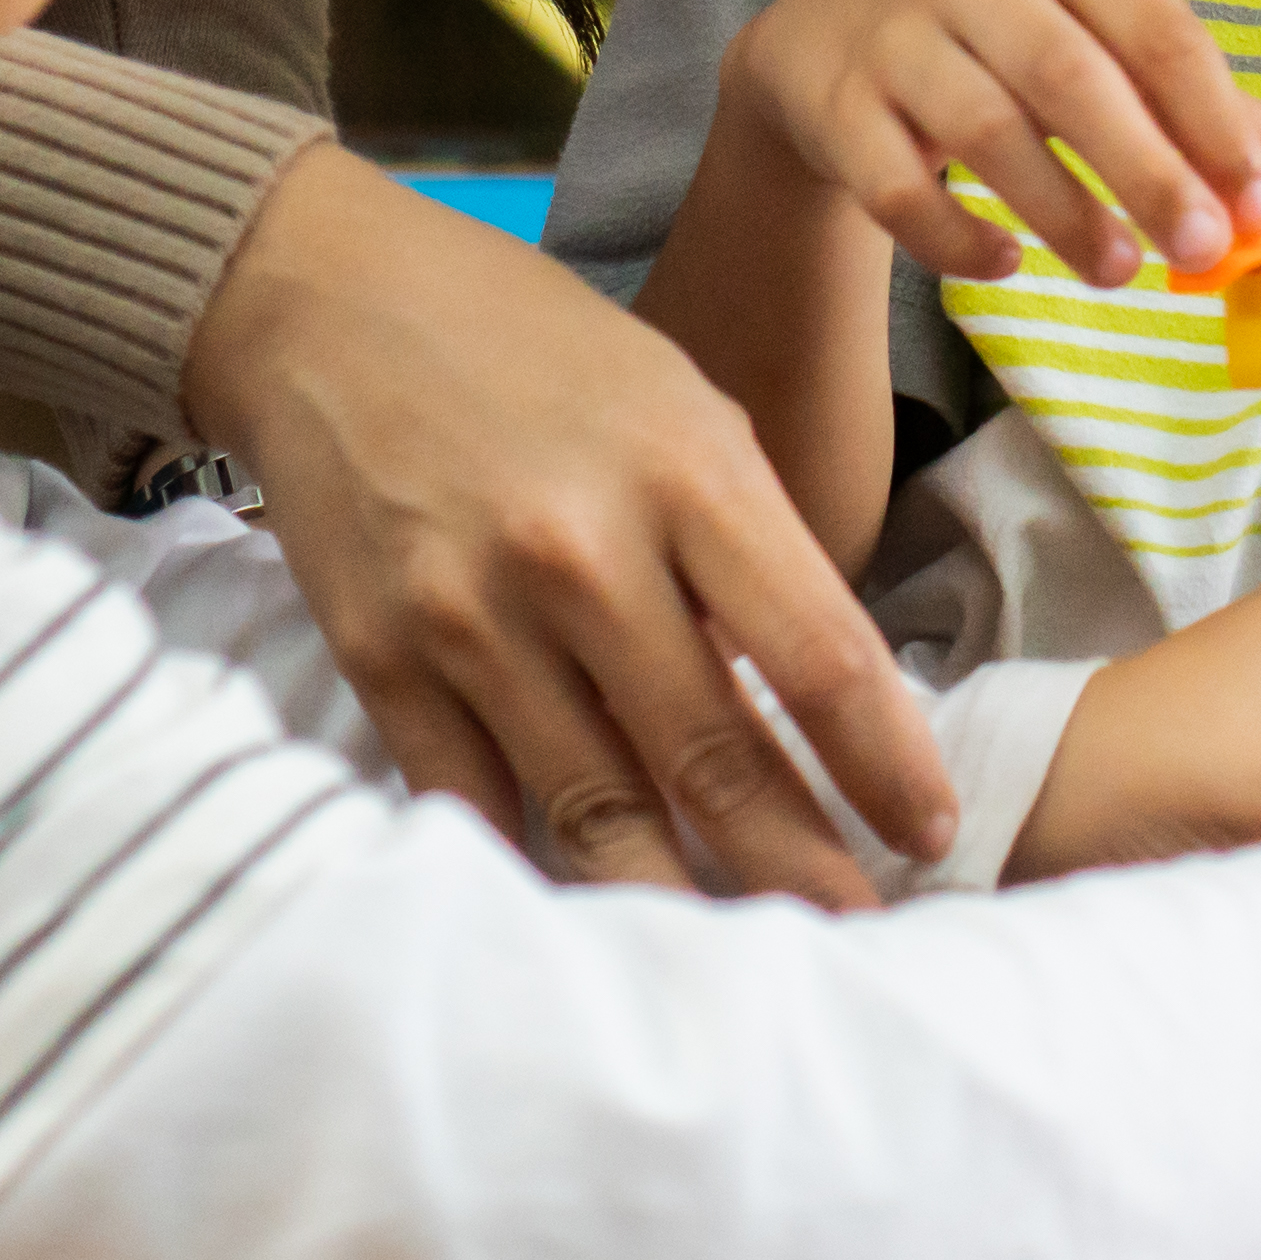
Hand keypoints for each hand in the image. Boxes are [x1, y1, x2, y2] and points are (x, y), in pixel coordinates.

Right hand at [184, 147, 956, 905]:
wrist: (332, 304)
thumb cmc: (537, 353)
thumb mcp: (681, 407)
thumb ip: (744, 549)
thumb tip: (807, 705)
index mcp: (686, 471)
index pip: (821, 656)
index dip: (886, 765)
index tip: (928, 832)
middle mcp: (582, 552)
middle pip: (716, 757)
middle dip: (802, 866)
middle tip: (862, 935)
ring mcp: (472, 616)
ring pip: (599, 812)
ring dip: (681, 898)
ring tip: (743, 955)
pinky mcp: (381, 662)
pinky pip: (475, 807)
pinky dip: (539, 873)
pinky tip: (596, 920)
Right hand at [728, 0, 1260, 288]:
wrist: (833, 30)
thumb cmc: (1005, 41)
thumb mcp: (1096, 41)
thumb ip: (1195, 111)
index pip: (1157, 28)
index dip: (1215, 121)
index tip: (1260, 204)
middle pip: (1072, 78)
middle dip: (1147, 172)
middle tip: (1202, 252)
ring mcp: (896, 38)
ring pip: (987, 132)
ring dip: (1063, 211)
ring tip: (1117, 273)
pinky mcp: (839, 107)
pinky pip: (899, 188)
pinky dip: (955, 236)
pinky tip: (1003, 263)